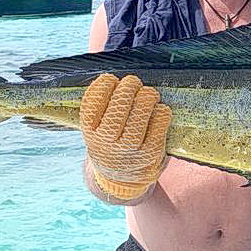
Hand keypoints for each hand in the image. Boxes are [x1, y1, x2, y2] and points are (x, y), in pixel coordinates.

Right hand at [81, 74, 171, 199]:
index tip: (111, 79)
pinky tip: (159, 108)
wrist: (120, 180)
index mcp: (89, 131)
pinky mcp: (149, 154)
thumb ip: (102, 105)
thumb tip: (113, 70)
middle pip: (118, 107)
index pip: (93, 103)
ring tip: (148, 93)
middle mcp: (106, 141)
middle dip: (129, 88)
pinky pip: (158, 127)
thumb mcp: (97, 127)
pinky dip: (161, 113)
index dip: (105, 85)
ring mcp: (128, 150)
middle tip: (134, 83)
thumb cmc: (110, 142)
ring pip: (139, 116)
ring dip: (146, 98)